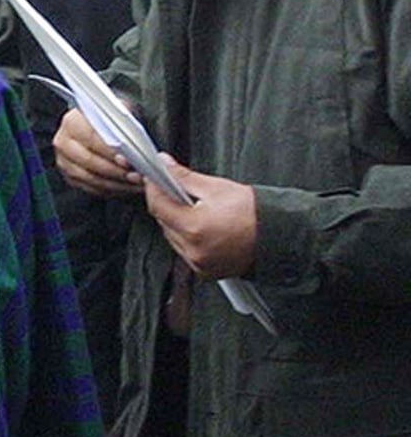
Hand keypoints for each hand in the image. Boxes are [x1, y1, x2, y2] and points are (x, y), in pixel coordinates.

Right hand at [53, 109, 143, 197]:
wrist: (104, 125)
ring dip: (116, 183)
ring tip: (135, 182)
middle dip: (115, 170)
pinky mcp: (70, 177)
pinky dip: (112, 189)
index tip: (128, 160)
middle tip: (136, 175)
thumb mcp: (119, 113)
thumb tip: (134, 141)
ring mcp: (65, 161)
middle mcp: (63, 142)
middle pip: (89, 161)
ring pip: (91, 178)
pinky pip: (92, 188)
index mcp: (72, 122)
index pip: (90, 138)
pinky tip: (127, 186)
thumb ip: (123, 125)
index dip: (110, 151)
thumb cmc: (111, 119)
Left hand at [145, 154, 256, 279]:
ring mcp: (200, 263)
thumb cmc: (255, 213)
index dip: (154, 188)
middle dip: (168, 204)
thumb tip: (165, 166)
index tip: (155, 178)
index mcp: (194, 228)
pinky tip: (205, 227)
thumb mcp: (217, 188)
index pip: (157, 205)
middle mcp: (194, 250)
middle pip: (163, 222)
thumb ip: (184, 178)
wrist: (282, 236)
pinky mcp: (206, 271)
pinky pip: (185, 250)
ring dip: (177, 222)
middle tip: (181, 192)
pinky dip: (188, 238)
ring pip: (172, 237)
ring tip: (200, 211)